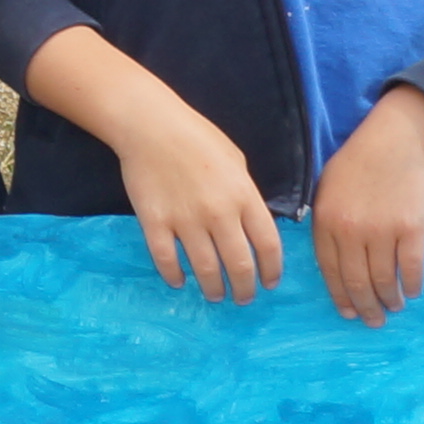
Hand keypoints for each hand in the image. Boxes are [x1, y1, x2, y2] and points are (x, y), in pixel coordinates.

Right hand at [117, 93, 284, 303]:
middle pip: (239, 265)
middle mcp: (219, 213)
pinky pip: (166, 260)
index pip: (268, 245)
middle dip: (244, 289)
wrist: (151, 126)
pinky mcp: (155, 223)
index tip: (269, 283)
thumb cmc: (198, 137)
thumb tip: (250, 224)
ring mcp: (185, 220)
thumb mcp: (236, 161)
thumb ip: (246, 194)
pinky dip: (174, 276)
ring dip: (213, 289)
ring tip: (215, 295)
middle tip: (243, 298)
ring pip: (205, 269)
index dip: (272, 270)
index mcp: (244, 196)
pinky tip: (178, 281)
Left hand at [310, 86, 423, 325]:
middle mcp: (350, 230)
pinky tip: (412, 290)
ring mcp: (381, 230)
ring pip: (383, 279)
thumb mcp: (329, 188)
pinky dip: (412, 284)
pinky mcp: (411, 228)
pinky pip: (411, 267)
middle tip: (373, 321)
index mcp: (326, 221)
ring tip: (394, 307)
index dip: (340, 295)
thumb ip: (328, 222)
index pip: (329, 270)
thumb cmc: (361, 162)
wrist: (398, 138)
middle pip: (356, 281)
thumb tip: (334, 260)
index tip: (348, 312)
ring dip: (389, 299)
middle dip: (365, 306)